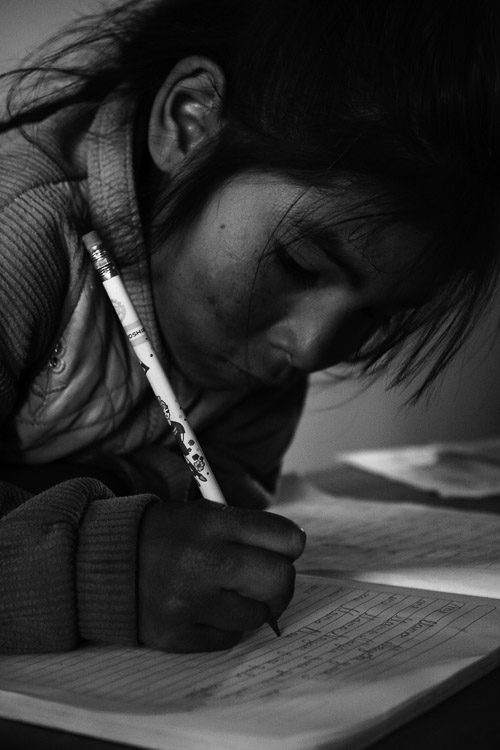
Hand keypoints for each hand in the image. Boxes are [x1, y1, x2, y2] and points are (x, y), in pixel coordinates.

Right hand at [137, 500, 305, 651]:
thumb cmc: (169, 537)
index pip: (288, 538)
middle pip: (281, 580)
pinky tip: (201, 610)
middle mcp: (204, 560)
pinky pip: (229, 639)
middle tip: (262, 583)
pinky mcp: (179, 635)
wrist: (106, 563)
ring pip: (257, 616)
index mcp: (214, 523)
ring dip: (247, 608)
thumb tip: (292, 560)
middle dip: (278, 585)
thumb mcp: (205, 516)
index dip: (289, 547)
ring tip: (220, 593)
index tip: (279, 552)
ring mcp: (190, 601)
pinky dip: (223, 627)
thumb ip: (249, 533)